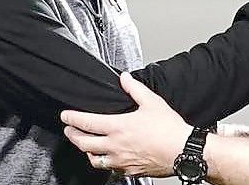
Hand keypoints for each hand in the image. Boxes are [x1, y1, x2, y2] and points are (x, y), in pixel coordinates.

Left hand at [61, 72, 190, 177]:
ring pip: (94, 159)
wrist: (182, 151)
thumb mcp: (152, 102)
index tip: (65, 116)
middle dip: (73, 135)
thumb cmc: (169, 129)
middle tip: (69, 130)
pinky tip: (107, 158)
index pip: (87, 122)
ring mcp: (121, 161)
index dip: (72, 118)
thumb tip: (125, 78)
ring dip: (86, 151)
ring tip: (85, 145)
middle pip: (84, 143)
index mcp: (118, 127)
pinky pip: (110, 168)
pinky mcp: (129, 171)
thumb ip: (135, 88)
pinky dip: (104, 162)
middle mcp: (115, 146)